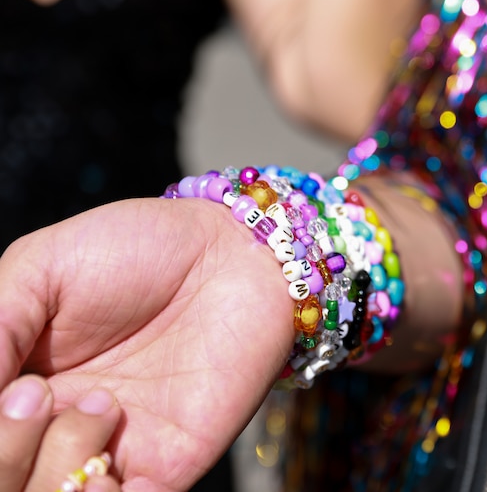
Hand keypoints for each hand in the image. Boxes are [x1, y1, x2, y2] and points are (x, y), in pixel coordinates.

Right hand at [0, 198, 296, 490]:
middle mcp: (58, 430)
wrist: (234, 249)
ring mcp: (113, 453)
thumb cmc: (139, 247)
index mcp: (19, 388)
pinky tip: (108, 453)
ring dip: (52, 477)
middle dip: (7, 453)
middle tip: (40, 392)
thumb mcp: (41, 268)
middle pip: (9, 481)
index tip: (16, 385)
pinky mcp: (168, 467)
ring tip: (97, 405)